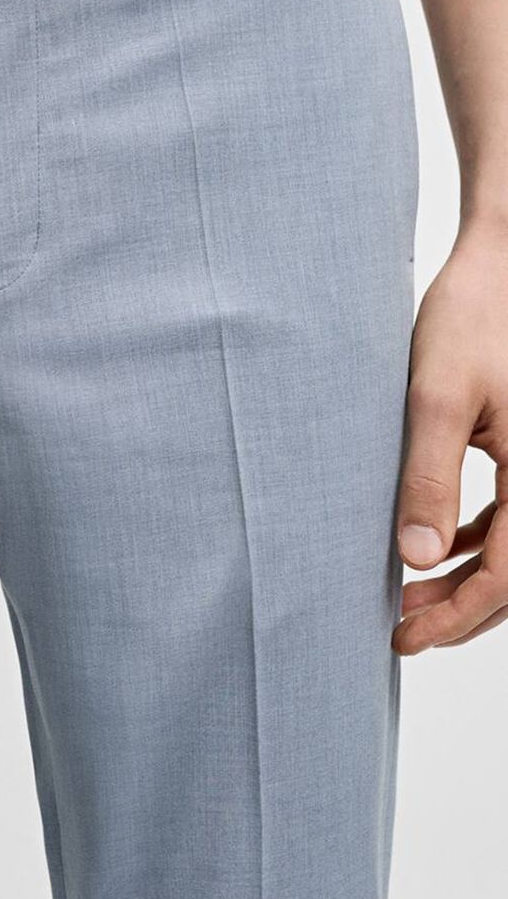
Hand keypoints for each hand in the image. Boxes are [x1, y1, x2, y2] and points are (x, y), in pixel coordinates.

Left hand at [394, 224, 507, 653]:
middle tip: (401, 629)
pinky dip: (479, 540)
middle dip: (462, 610)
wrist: (503, 262)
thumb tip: (415, 558)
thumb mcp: (437, 397)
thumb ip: (428, 478)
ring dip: (468, 577)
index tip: (405, 636)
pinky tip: (436, 544)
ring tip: (410, 597)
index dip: (456, 616)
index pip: (507, 578)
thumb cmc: (473, 317)